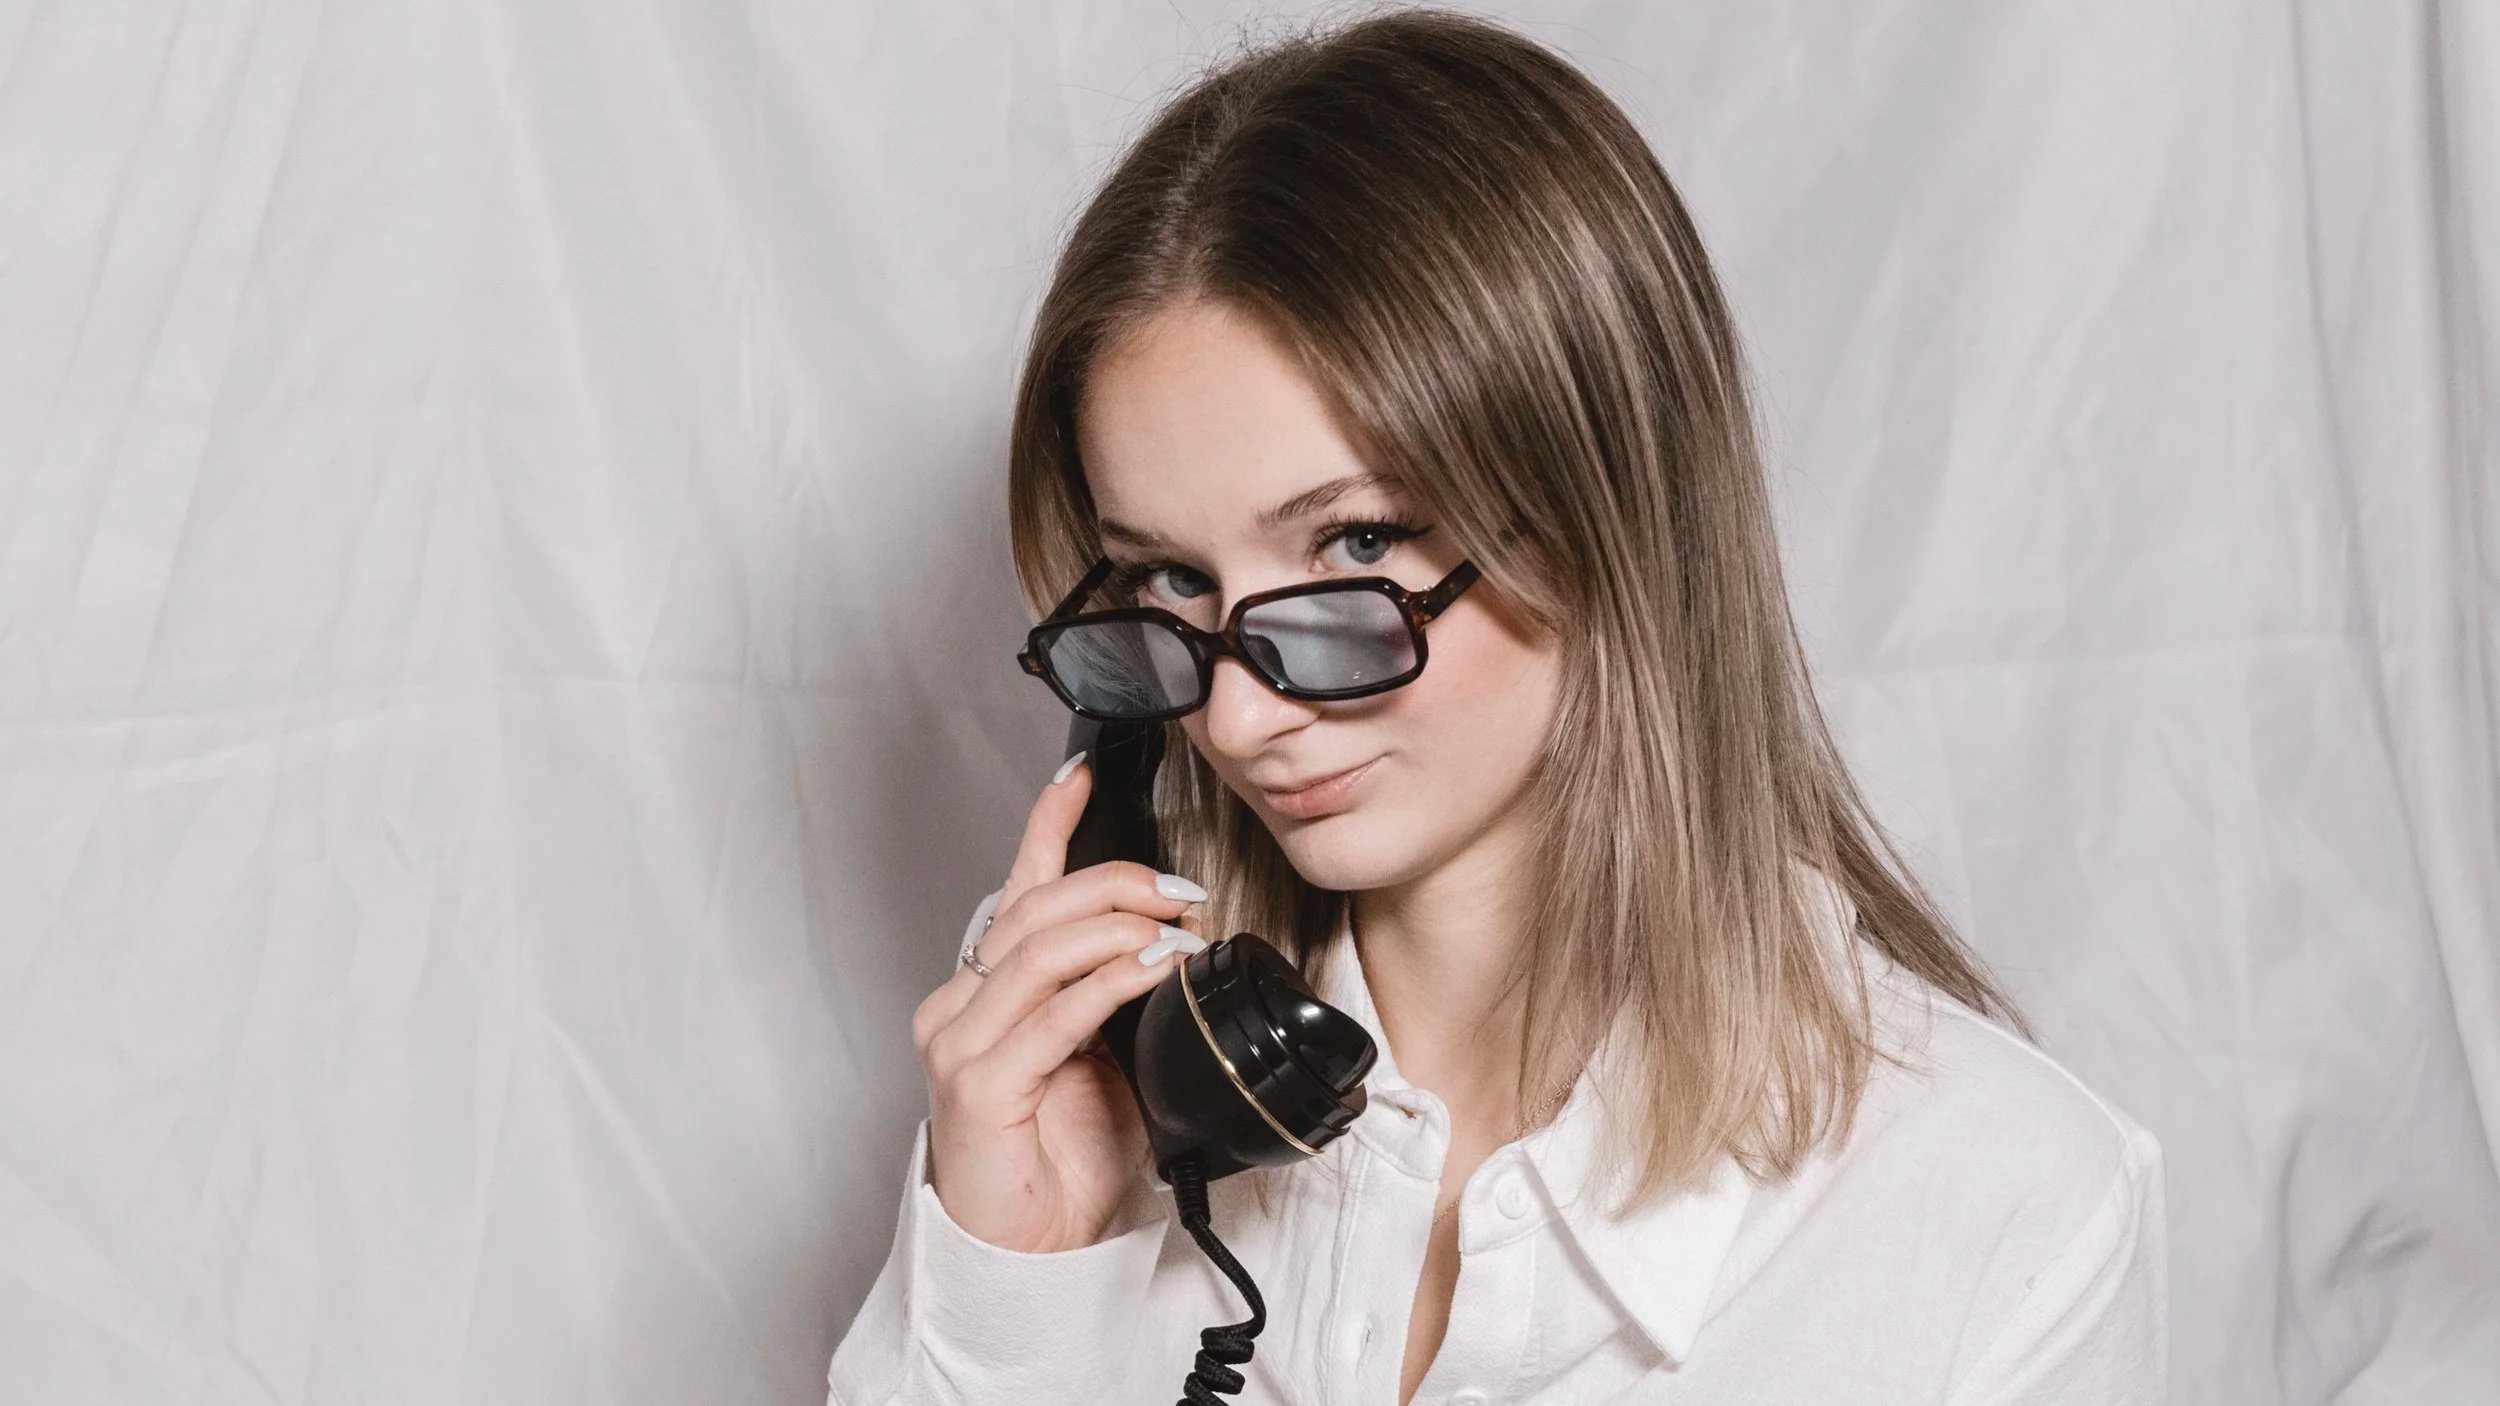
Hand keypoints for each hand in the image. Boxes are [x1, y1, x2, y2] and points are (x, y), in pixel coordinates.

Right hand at [911, 755, 1208, 1251]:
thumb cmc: (1057, 1165)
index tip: (1082, 777)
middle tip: (1179, 890)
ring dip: (1119, 926)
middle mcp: (961, 1005)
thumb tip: (1168, 946)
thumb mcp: (1101, 1060)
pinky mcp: (976, 1081)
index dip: (1048, 826)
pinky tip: (1150, 968)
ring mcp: (961, 1041)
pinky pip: (1053, 1011)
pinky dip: (1109, 980)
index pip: (1016, 890)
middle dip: (1115, 882)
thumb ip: (1113, 1000)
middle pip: (1036, 908)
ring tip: (1175, 930)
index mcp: (987, 992)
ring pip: (1042, 948)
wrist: (1027, 1257)